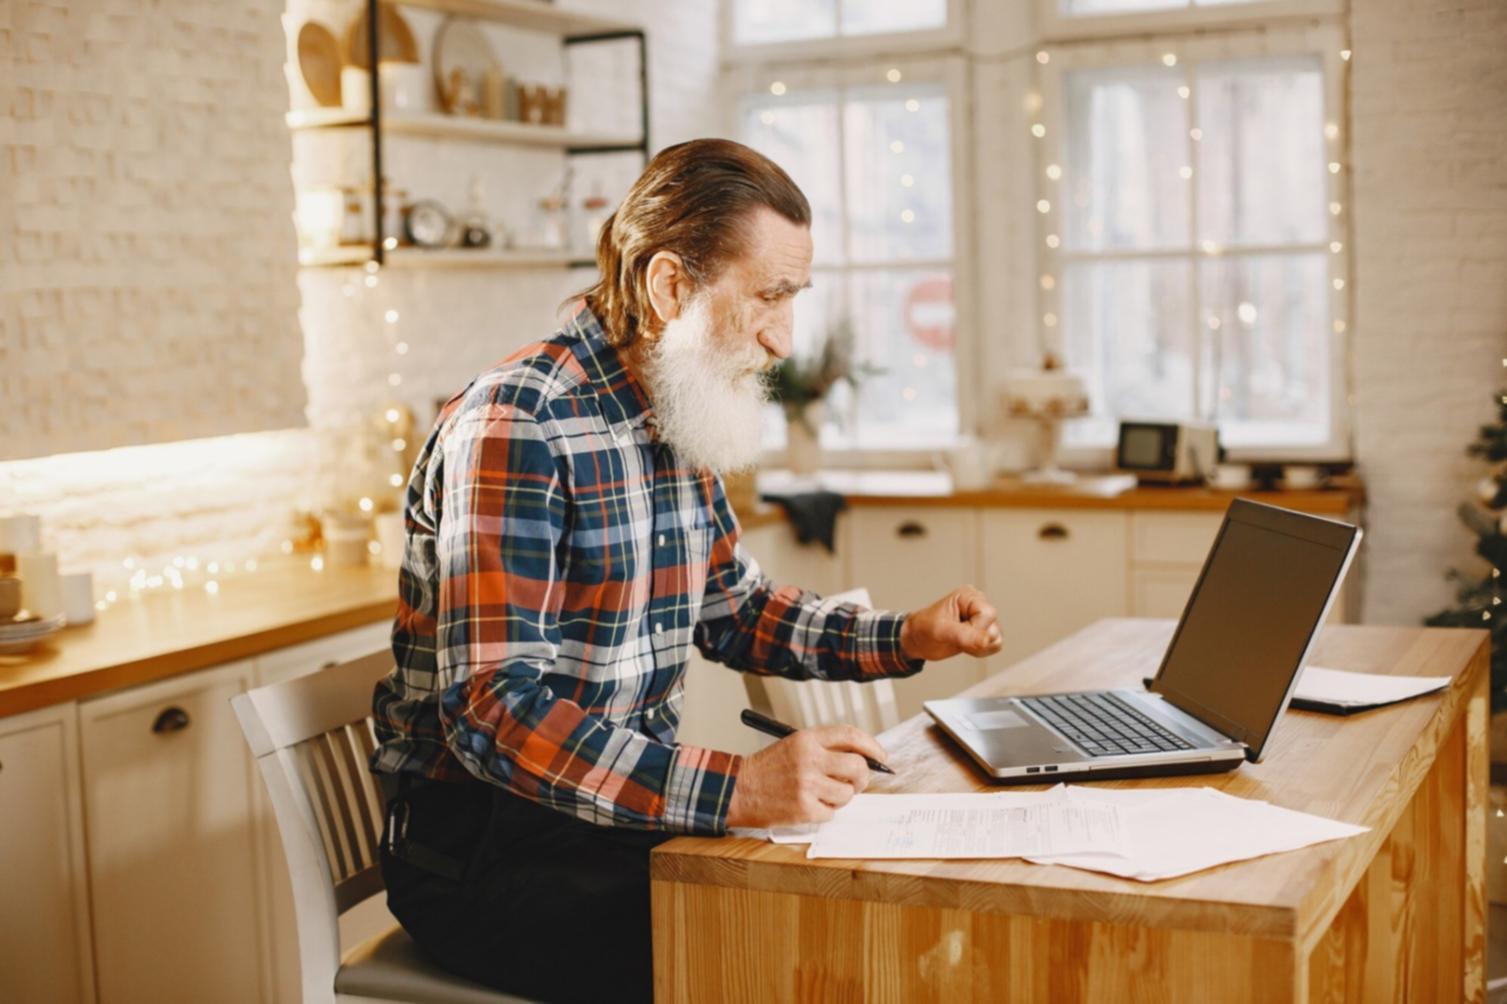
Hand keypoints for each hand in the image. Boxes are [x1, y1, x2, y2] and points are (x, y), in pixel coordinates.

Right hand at [725, 725, 886, 827]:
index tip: (881, 757)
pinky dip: (825, 812)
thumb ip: (826, 748)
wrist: (739, 789)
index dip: (872, 746)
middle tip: (855, 783)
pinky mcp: (804, 808)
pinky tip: (809, 805)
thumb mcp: (795, 745)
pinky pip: (832, 813)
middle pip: (857, 767)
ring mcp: (807, 785)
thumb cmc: (769, 768)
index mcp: (807, 738)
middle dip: (862, 778)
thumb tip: (864, 759)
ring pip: (847, 794)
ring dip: (841, 797)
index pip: (851, 736)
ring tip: (823, 794)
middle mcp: (809, 759)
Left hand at [900, 585, 1002, 661]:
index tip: (957, 633)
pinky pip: (994, 646)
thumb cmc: (924, 628)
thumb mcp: (940, 630)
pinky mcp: (983, 633)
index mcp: (969, 596)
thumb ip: (964, 635)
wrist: (917, 639)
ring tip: (958, 642)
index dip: (975, 629)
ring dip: (978, 647)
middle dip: (976, 640)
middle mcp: (978, 605)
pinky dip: (980, 651)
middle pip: (994, 628)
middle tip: (955, 638)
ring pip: (997, 638)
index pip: (988, 614)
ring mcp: (982, 620)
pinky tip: (964, 646)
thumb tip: (986, 640)